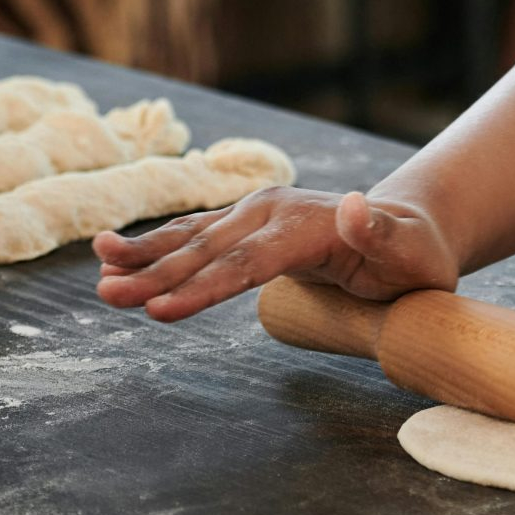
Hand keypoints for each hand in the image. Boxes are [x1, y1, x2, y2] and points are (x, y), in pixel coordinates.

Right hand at [93, 189, 459, 321]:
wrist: (411, 231)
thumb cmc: (416, 256)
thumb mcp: (414, 254)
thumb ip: (381, 234)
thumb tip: (354, 204)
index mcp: (307, 224)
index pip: (247, 263)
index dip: (203, 288)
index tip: (160, 310)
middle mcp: (273, 211)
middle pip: (208, 250)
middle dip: (155, 276)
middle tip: (106, 298)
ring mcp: (256, 213)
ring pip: (193, 238)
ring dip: (144, 257)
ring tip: (99, 271)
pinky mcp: (246, 225)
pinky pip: (195, 237)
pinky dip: (156, 248)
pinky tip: (114, 257)